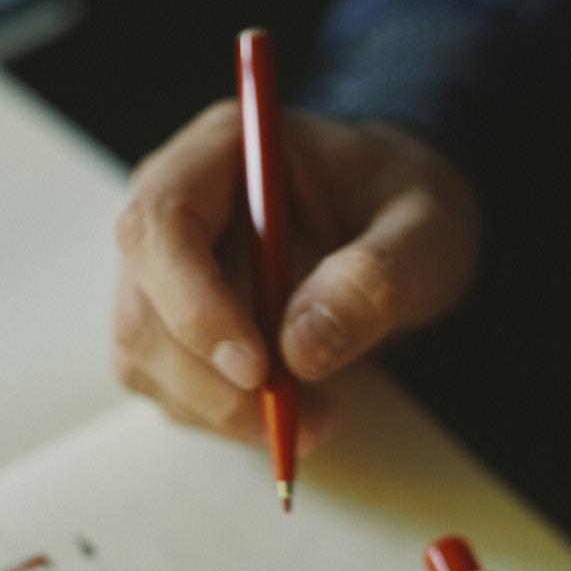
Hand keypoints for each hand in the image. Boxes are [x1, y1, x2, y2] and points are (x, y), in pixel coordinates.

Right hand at [112, 103, 478, 446]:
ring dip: (223, 409)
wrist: (393, 226)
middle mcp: (172, 204)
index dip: (194, 303)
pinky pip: (168, 389)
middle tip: (302, 417)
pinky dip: (224, 418)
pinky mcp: (167, 325)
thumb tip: (303, 344)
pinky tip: (287, 410)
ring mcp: (160, 269)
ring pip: (147, 359)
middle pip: (144, 307)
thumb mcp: (427, 228)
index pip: (161, 226)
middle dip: (214, 381)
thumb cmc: (402, 207)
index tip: (257, 367)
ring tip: (314, 416)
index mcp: (222, 151)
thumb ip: (377, 274)